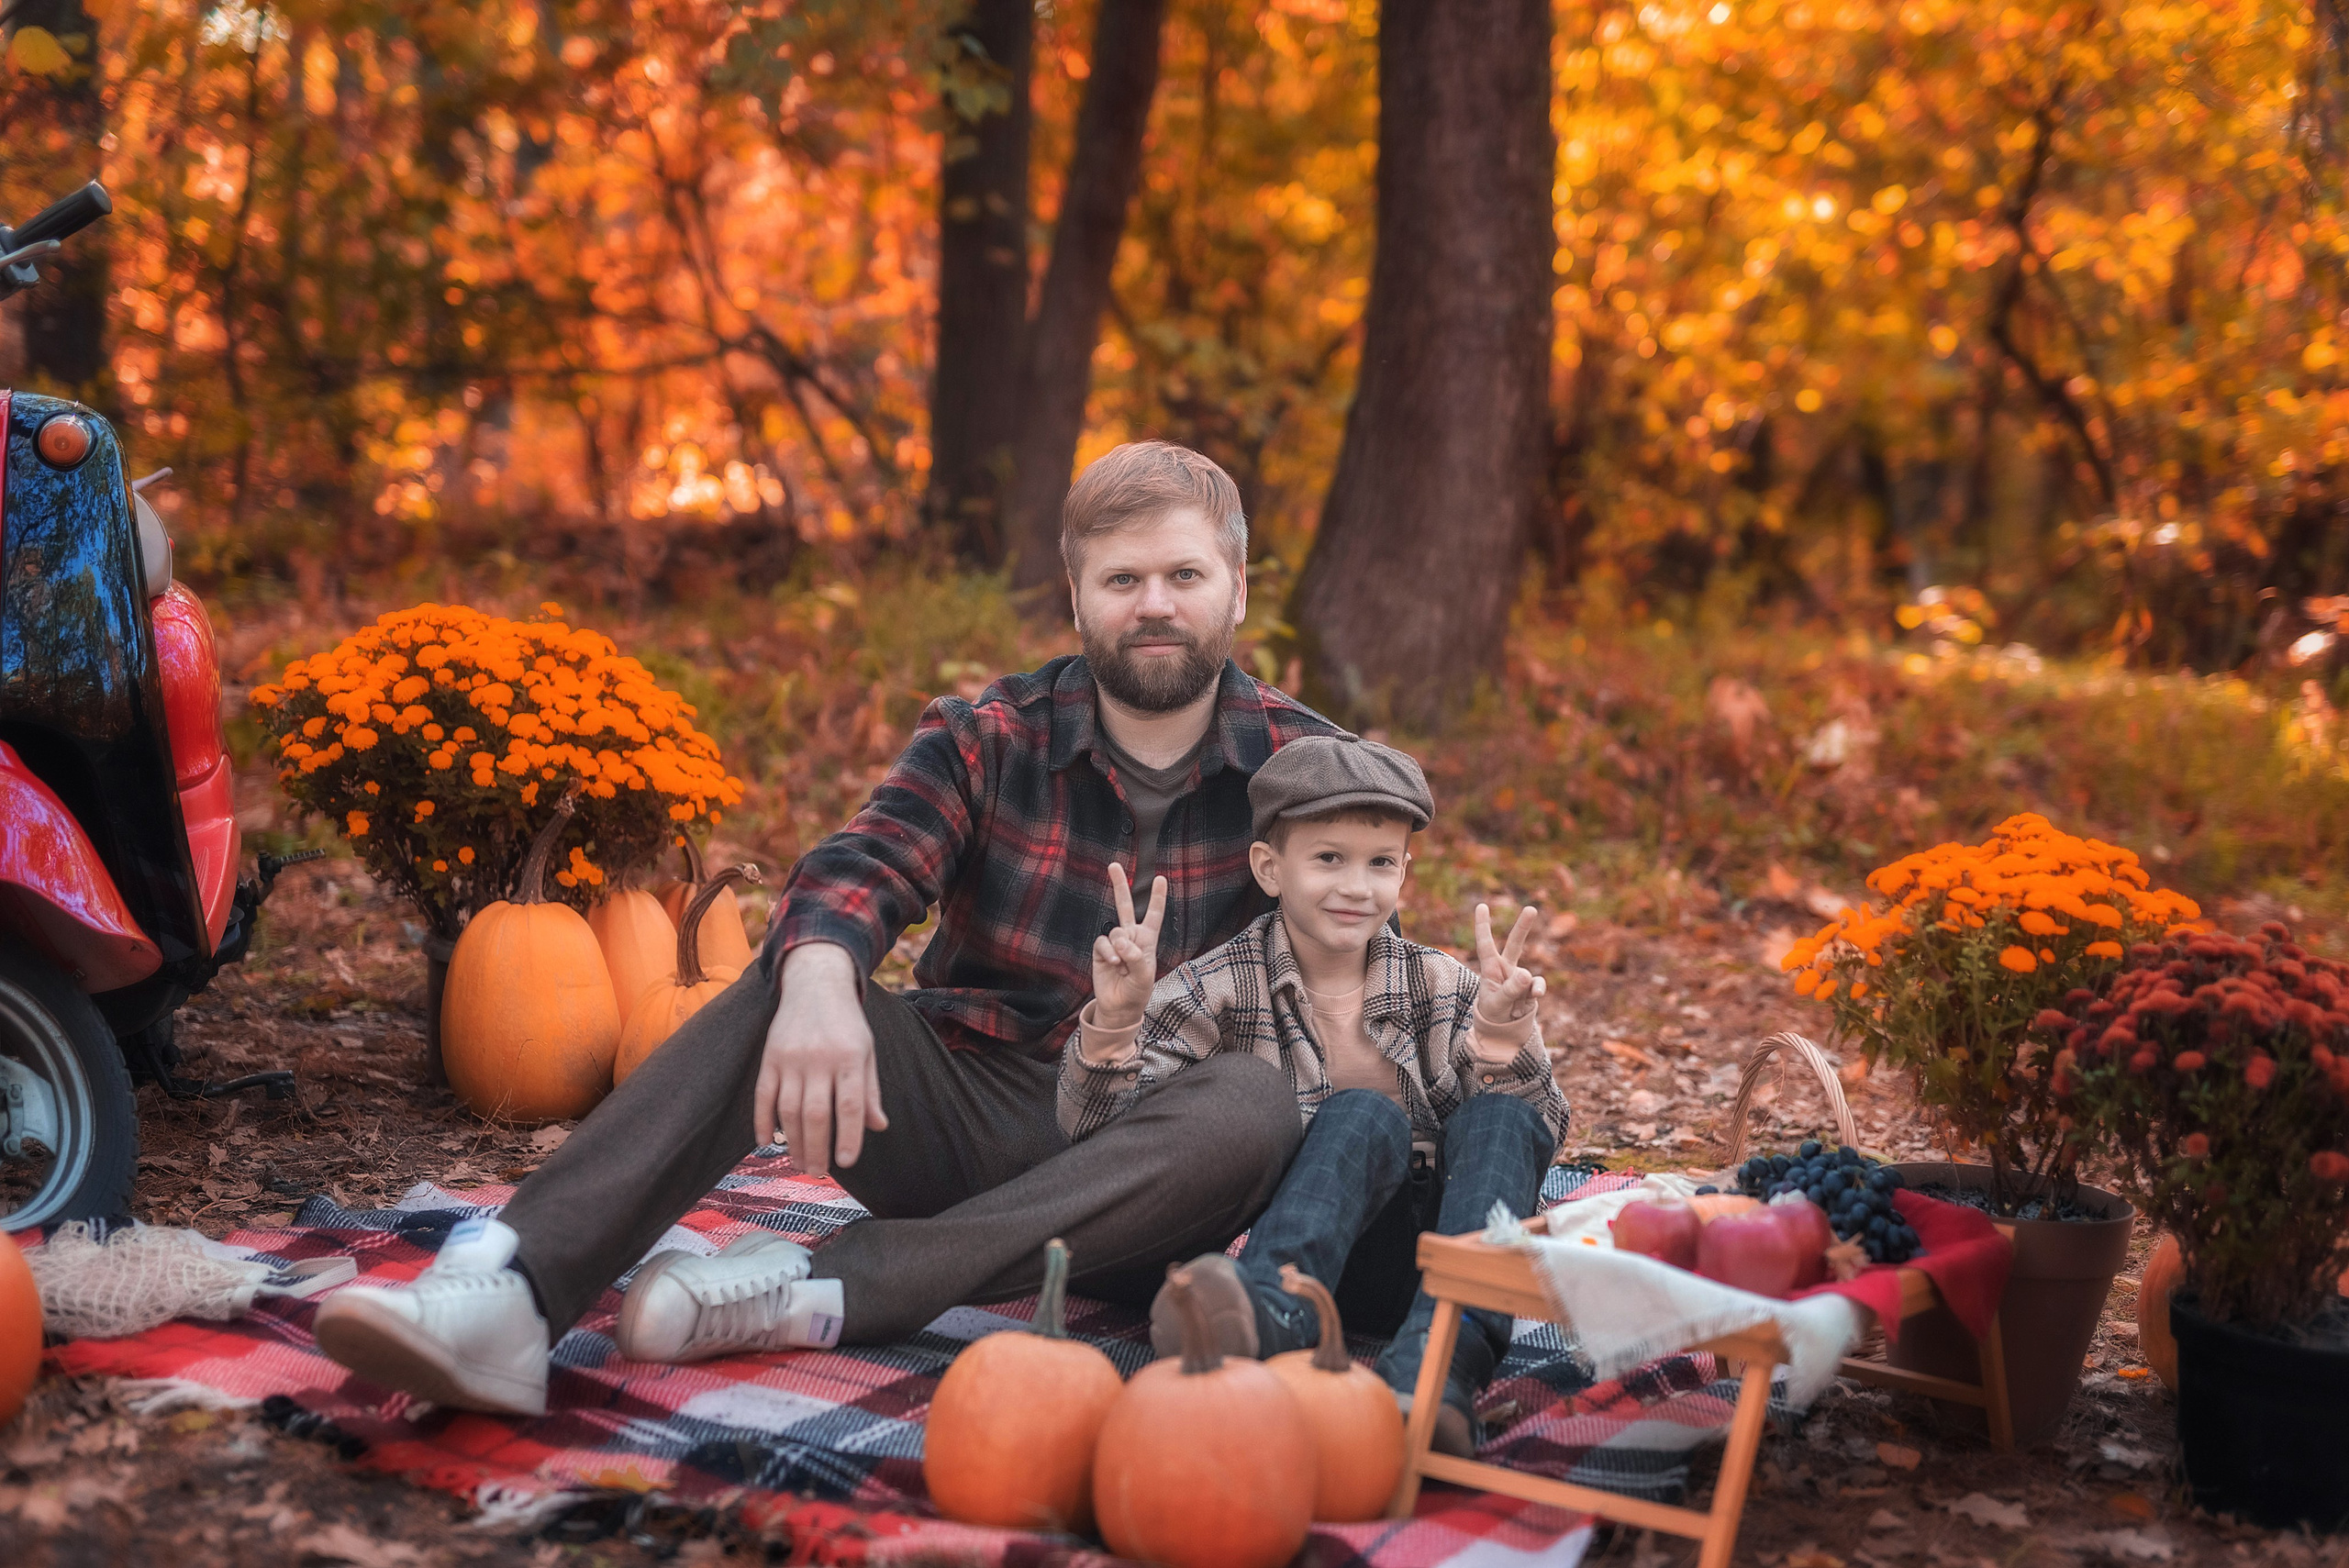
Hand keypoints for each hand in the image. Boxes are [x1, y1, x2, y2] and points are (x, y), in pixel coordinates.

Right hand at [755, 942, 888, 1178]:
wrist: (814, 984)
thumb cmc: (846, 1023)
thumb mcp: (866, 1051)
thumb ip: (870, 1090)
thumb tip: (878, 1127)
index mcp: (850, 1057)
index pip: (850, 1106)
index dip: (848, 1137)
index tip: (847, 1163)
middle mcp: (819, 1059)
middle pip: (816, 1114)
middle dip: (817, 1149)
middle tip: (818, 1173)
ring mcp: (791, 1058)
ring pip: (789, 1110)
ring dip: (793, 1142)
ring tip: (799, 1163)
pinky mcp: (769, 1057)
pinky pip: (763, 1095)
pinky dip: (762, 1121)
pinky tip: (766, 1142)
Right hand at [1092, 862, 1167, 1029]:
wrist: (1119, 1006)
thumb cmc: (1137, 990)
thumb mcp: (1145, 975)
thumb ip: (1136, 956)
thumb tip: (1121, 941)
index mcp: (1147, 939)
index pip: (1153, 915)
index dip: (1157, 898)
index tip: (1161, 879)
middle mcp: (1130, 936)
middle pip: (1125, 906)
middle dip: (1119, 885)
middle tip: (1114, 865)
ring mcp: (1114, 943)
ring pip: (1115, 931)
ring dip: (1120, 949)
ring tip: (1123, 966)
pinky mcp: (1101, 951)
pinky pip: (1103, 943)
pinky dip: (1109, 953)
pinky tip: (1114, 965)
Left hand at [1474, 902, 1545, 1022]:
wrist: (1504, 1028)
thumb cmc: (1493, 1012)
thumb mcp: (1497, 1003)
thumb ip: (1511, 990)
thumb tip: (1527, 975)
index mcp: (1490, 968)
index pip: (1485, 944)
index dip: (1483, 926)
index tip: (1481, 906)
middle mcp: (1506, 968)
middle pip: (1515, 943)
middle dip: (1523, 926)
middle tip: (1531, 909)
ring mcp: (1520, 976)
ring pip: (1528, 976)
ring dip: (1523, 991)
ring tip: (1513, 1007)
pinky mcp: (1532, 986)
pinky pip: (1537, 987)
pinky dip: (1535, 995)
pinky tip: (1524, 1007)